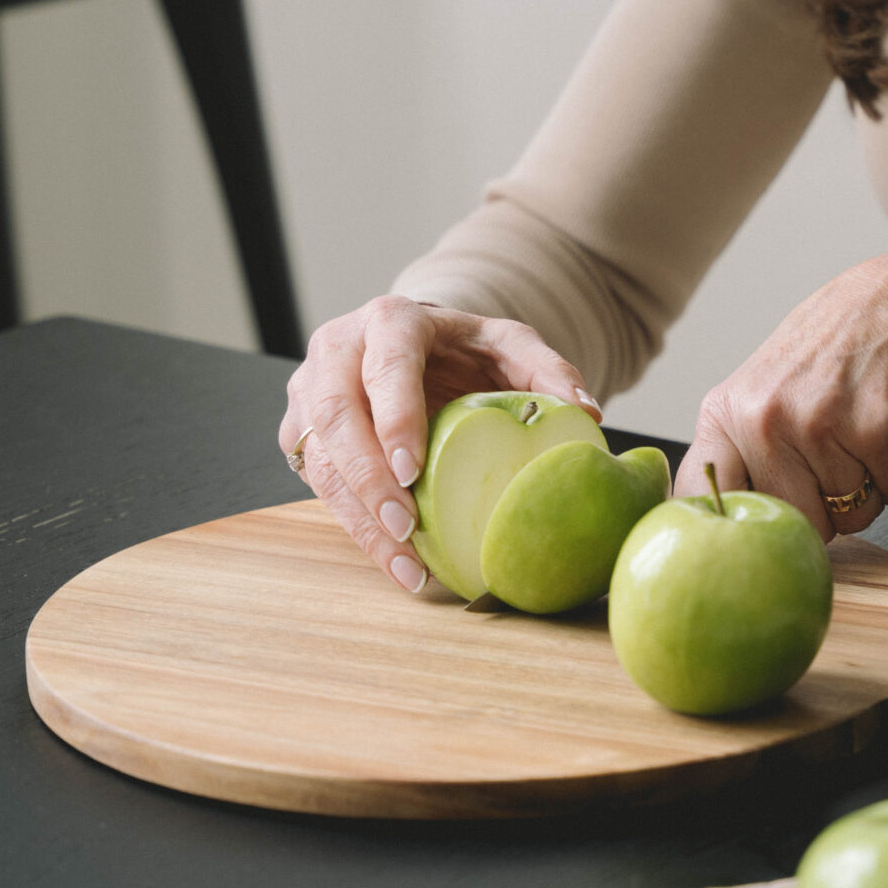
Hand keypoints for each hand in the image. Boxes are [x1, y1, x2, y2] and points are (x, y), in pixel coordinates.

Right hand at [278, 297, 596, 591]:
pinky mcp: (300, 431)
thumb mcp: (511, 346)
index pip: (384, 367)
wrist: (417, 345)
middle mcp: (338, 350)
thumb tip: (586, 412)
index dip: (394, 418)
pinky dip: (356, 528)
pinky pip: (319, 483)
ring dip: (360, 518)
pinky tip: (395, 562)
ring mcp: (310, 391)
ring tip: (406, 565)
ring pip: (321, 459)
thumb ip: (547, 370)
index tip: (412, 470)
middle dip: (368, 479)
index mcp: (391, 321)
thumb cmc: (465, 350)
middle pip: (337, 417)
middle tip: (406, 527)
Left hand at [682, 250, 887, 539]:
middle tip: (834, 457)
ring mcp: (821, 425)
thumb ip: (742, 453)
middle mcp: (765, 420)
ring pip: (851, 515)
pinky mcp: (878, 431)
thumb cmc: (831, 352)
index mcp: (727, 414)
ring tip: (862, 432)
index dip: (733, 531)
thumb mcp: (761, 390)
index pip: (705, 500)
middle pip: (796, 523)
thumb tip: (728, 529)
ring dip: (867, 488)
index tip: (755, 531)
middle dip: (824, 507)